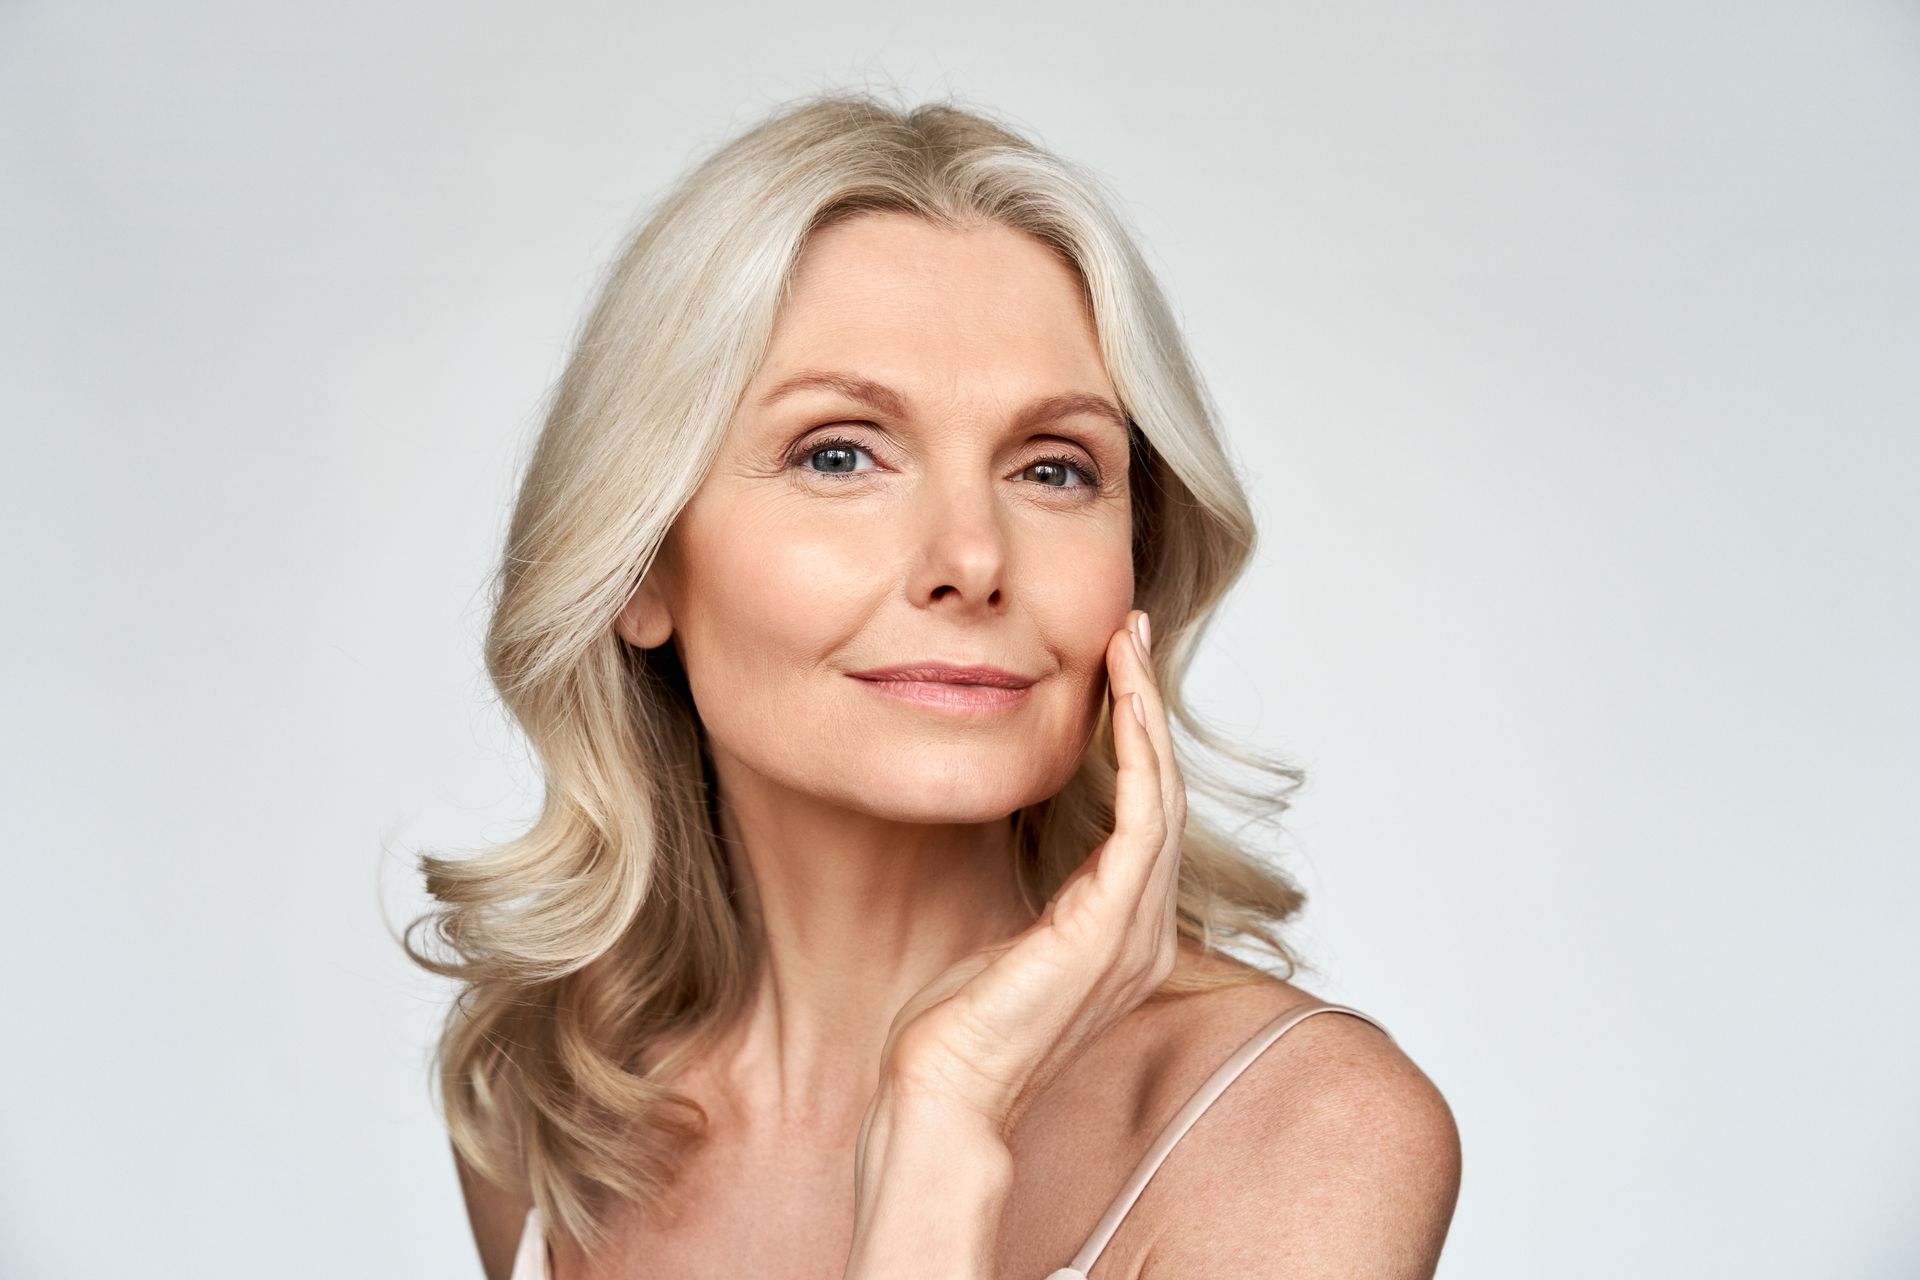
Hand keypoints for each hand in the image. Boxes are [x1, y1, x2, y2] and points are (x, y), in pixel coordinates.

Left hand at [870, 608, 1188, 1139]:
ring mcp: (1135, 932)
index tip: (1117, 669)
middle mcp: (1144, 928)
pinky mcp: (1110, 930)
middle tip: (1132, 632)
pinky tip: (1125, 707)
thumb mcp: (1004, 935)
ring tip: (1128, 647)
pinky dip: (1138, 758)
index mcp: (1122, 929)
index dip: (1136, 736)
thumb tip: (1024, 837)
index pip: (1144, 812)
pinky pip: (1142, 824)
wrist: (944, 1094)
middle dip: (1148, 706)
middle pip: (1163, 791)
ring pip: (1161, 796)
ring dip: (1146, 715)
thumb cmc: (958, 1027)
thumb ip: (1036, 891)